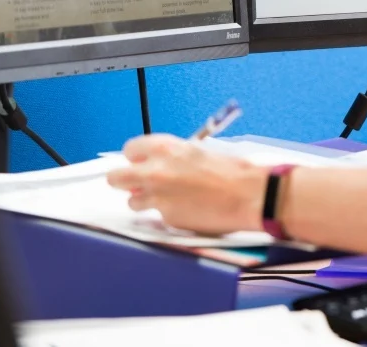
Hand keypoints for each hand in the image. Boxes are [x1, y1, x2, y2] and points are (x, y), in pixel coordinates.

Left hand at [106, 134, 269, 235]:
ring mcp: (159, 197)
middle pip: (116, 177)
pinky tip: (189, 210)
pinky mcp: (168, 218)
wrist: (250, 194)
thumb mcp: (199, 152)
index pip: (130, 149)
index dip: (136, 158)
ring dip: (146, 200)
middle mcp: (156, 171)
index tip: (141, 163)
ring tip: (171, 199)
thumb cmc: (234, 172)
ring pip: (133, 201)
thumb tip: (157, 166)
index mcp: (166, 148)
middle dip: (124, 181)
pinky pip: (158, 216)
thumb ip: (172, 158)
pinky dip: (169, 214)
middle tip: (136, 184)